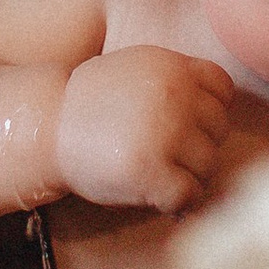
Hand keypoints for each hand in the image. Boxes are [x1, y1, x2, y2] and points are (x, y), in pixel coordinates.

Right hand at [52, 49, 235, 209]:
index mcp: (173, 67)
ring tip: (160, 176)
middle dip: (198, 145)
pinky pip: (189, 193)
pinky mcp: (152, 171)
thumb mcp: (136, 69)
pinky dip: (179, 202)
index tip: (185, 124)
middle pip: (219, 128)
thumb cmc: (91, 105)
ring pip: (208, 164)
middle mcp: (174, 95)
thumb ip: (176, 78)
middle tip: (168, 156)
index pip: (223, 89)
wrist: (45, 129)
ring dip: (189, 176)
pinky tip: (158, 197)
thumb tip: (219, 109)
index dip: (207, 110)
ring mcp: (165, 133)